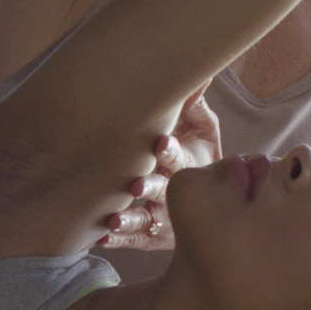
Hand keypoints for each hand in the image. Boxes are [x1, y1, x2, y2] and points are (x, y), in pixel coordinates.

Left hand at [98, 96, 219, 251]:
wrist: (210, 195)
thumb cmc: (194, 149)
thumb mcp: (201, 126)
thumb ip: (193, 101)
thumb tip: (199, 69)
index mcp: (188, 163)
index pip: (178, 157)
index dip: (170, 151)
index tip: (159, 143)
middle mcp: (176, 192)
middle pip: (162, 190)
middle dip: (150, 187)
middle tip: (135, 185)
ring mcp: (163, 217)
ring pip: (146, 220)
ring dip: (130, 219)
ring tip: (113, 220)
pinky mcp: (151, 237)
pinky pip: (133, 240)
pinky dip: (118, 239)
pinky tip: (101, 236)